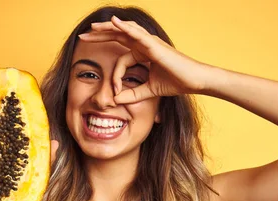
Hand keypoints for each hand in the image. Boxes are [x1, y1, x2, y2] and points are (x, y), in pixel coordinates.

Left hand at [78, 15, 209, 103]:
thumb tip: (115, 100)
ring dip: (108, 28)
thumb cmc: (176, 83)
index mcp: (143, 53)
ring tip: (93, 27)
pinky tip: (114, 22)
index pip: (121, 55)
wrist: (194, 82)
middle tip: (83, 35)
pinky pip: (137, 34)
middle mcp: (145, 44)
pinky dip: (125, 27)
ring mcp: (150, 42)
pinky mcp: (154, 45)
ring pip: (124, 31)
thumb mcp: (149, 91)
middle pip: (118, 35)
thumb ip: (133, 95)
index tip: (113, 90)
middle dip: (100, 35)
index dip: (113, 73)